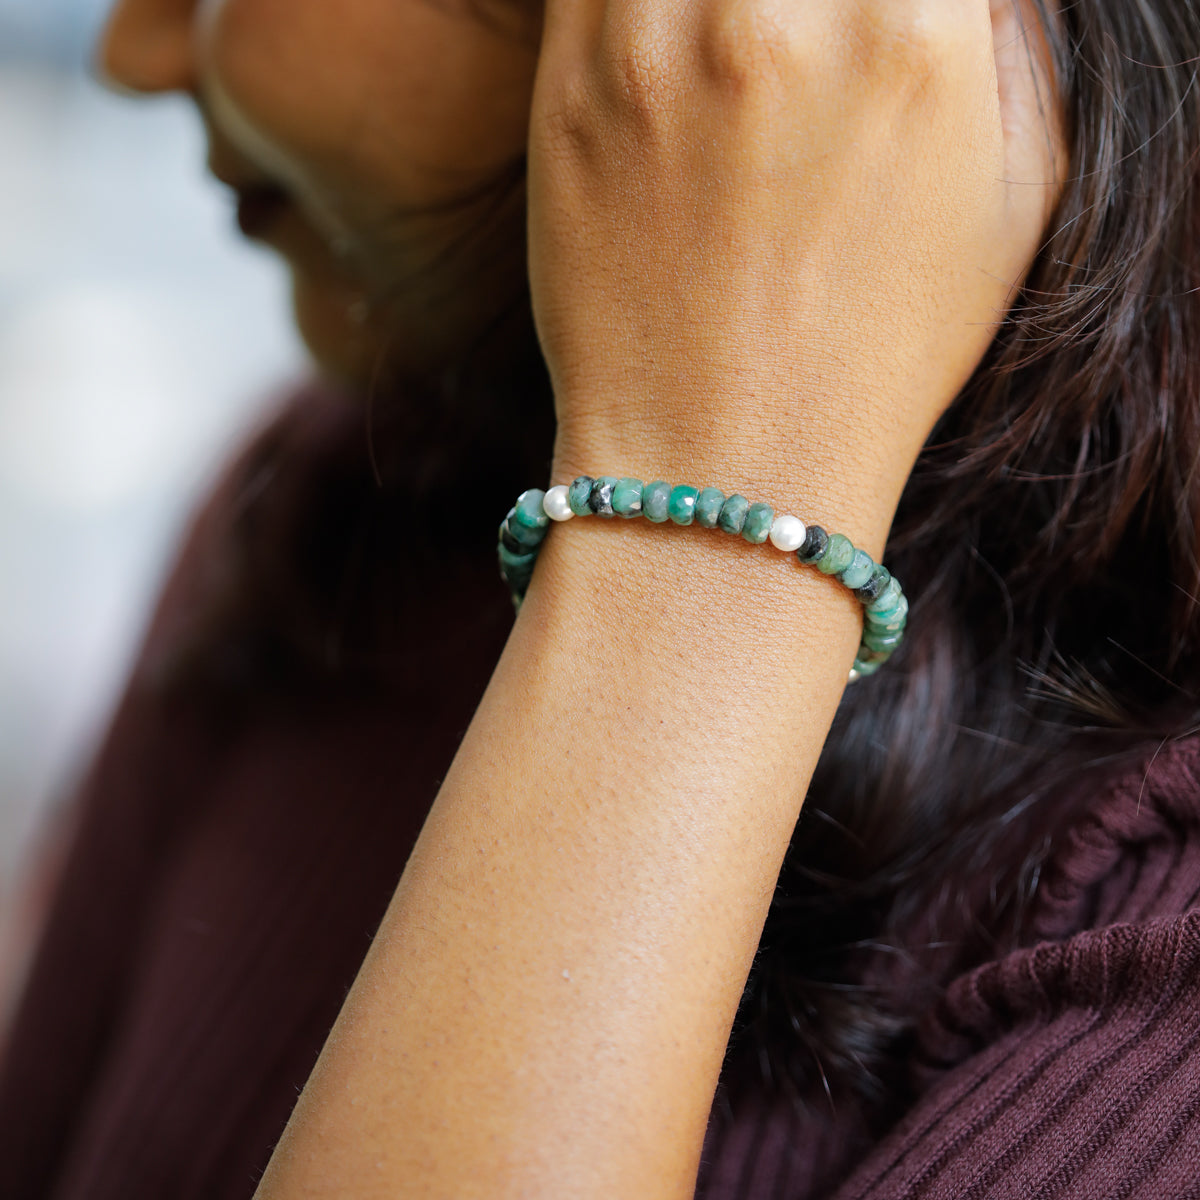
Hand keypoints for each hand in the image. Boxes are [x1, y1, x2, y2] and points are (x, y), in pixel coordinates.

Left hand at [528, 0, 1063, 535]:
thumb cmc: (882, 353)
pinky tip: (667, 56)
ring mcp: (656, 45)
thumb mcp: (1020, 197)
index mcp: (912, 27)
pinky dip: (633, 4)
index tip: (856, 29)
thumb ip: (1009, 41)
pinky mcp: (568, 90)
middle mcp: (777, 12)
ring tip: (727, 65)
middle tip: (792, 46)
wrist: (728, 465)